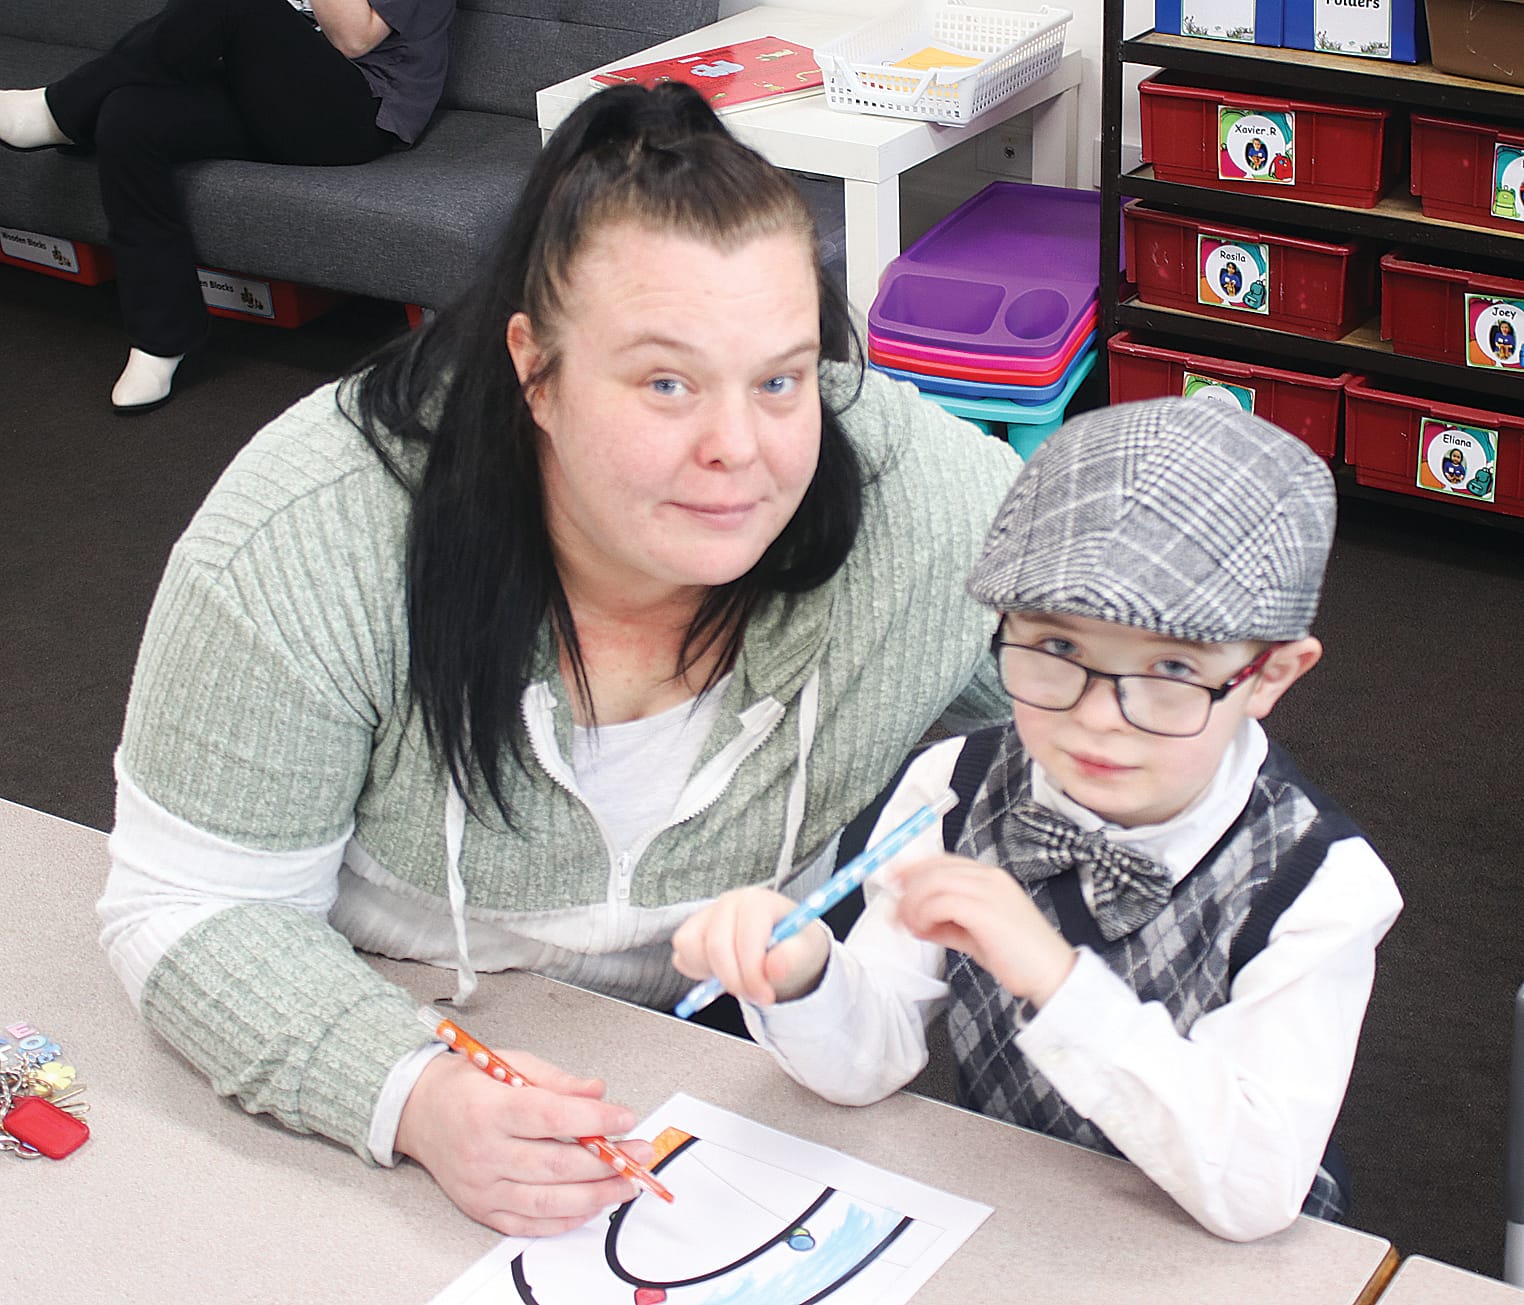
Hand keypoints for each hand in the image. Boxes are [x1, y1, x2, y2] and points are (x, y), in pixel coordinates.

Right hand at [395, 1047, 654, 1236]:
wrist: (418, 1112)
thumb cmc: (467, 1085)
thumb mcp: (510, 1063)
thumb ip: (557, 1080)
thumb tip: (598, 1092)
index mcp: (489, 1109)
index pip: (550, 1116)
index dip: (594, 1118)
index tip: (626, 1116)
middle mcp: (483, 1153)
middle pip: (556, 1165)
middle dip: (608, 1161)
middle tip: (641, 1152)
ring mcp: (482, 1186)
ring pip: (548, 1200)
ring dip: (596, 1195)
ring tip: (627, 1184)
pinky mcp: (482, 1209)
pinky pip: (531, 1224)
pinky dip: (567, 1218)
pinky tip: (592, 1204)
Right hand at [671, 886, 830, 1006]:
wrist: (782, 941)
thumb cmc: (792, 943)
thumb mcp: (804, 950)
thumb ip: (791, 957)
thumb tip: (774, 968)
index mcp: (757, 901)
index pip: (745, 937)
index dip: (753, 973)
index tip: (766, 996)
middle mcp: (728, 902)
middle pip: (716, 947)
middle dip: (735, 981)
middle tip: (755, 996)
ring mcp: (706, 914)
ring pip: (692, 950)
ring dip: (715, 974)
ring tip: (740, 978)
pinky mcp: (690, 930)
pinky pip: (682, 956)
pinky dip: (698, 971)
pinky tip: (722, 971)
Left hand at [892, 854, 1075, 1006]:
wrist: (1051, 974)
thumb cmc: (1018, 957)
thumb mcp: (974, 935)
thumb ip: (946, 924)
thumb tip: (914, 920)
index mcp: (989, 877)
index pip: (942, 860)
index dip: (913, 868)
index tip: (892, 881)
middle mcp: (988, 877)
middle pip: (933, 869)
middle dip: (907, 891)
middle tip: (896, 915)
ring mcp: (988, 890)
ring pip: (932, 883)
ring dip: (913, 906)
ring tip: (913, 928)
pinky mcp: (984, 909)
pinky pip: (940, 902)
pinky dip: (924, 916)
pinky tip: (926, 931)